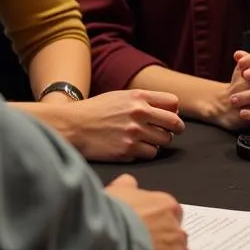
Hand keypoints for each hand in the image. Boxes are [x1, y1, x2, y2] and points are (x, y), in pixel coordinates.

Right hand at [64, 90, 184, 161]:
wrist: (74, 126)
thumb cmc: (97, 110)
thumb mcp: (121, 96)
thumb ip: (144, 100)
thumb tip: (171, 111)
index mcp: (138, 96)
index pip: (173, 103)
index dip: (174, 111)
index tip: (170, 117)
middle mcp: (139, 113)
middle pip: (174, 123)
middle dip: (176, 129)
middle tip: (171, 132)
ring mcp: (134, 133)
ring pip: (164, 140)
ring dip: (159, 141)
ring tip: (147, 139)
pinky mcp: (128, 150)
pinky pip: (150, 154)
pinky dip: (146, 152)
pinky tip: (136, 147)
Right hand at [106, 174, 192, 249]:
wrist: (111, 239)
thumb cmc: (112, 214)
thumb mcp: (116, 192)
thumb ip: (127, 186)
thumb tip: (129, 182)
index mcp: (166, 205)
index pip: (171, 214)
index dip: (159, 224)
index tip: (147, 231)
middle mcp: (177, 227)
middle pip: (177, 237)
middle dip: (166, 244)